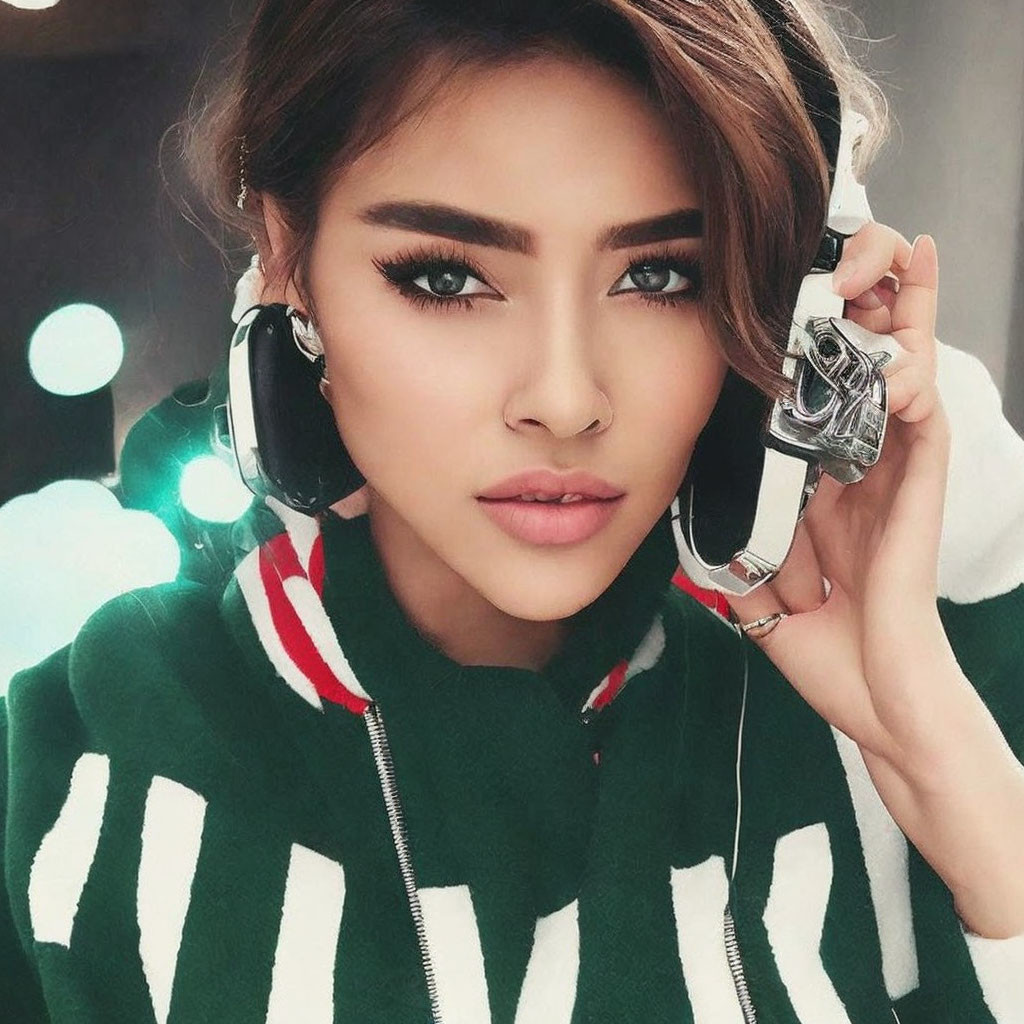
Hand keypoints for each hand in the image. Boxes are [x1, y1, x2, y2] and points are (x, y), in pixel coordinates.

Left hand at [725, 225, 956, 767]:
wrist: (877, 697)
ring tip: (890, 254)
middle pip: (871, 362)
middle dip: (863, 302)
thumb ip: (728, 550)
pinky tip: (898, 336)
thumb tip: (680, 519)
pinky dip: (914, 375)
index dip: (810, 343)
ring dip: (898, 312)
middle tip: (846, 252)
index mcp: (823, 485)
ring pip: (906, 371)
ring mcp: (897, 473)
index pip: (817, 394)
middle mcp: (863, 466)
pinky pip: (924, 420)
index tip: (785, 294)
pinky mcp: (922, 490)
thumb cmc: (826, 648)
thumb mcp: (757, 588)